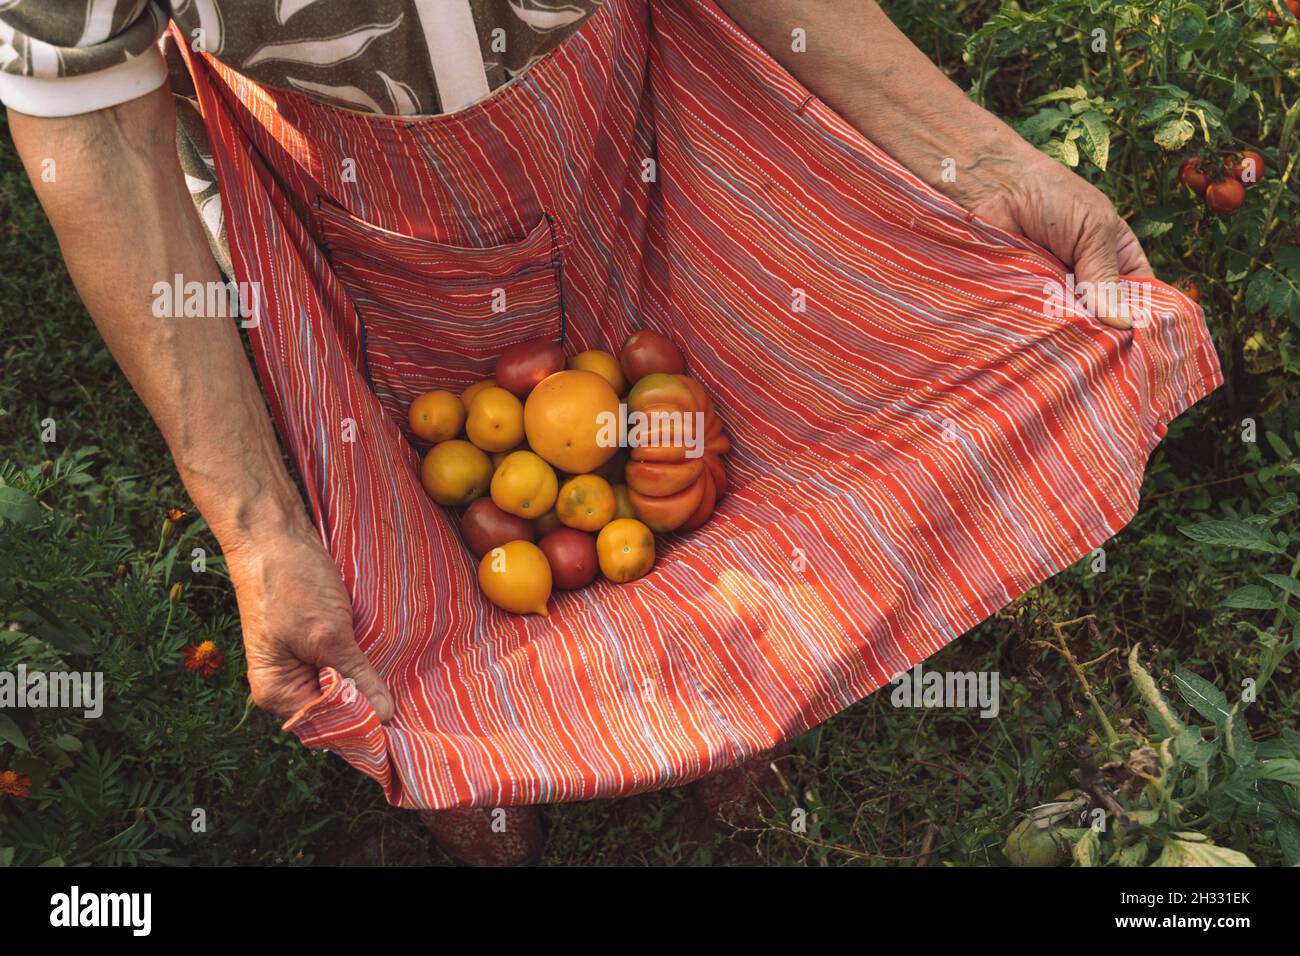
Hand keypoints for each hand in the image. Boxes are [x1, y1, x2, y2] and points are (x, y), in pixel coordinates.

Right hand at [226, 526, 394, 721]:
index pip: (328, 727)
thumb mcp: (328, 635)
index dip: (363, 726)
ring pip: (343, 686)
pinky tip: (388, 659)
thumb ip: (355, 676)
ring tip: (404, 681)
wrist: (273, 536)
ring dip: (368, 681)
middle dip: (368, 704)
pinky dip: (362, 661)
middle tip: (412, 702)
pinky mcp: (314, 643)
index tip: (402, 723)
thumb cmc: (291, 584)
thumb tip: (385, 717)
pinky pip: (343, 664)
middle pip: (336, 710)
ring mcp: (299, 664)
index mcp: (277, 694)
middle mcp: (285, 686)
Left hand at [952, 151, 1153, 329]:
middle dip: (1104, 332)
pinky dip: (1043, 329)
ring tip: (1075, 348)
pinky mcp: (1027, 299)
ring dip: (1073, 334)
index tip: (1142, 342)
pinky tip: (1047, 340)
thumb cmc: (1052, 198)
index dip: (1142, 318)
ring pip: (1073, 326)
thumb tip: (1124, 325)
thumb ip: (1106, 277)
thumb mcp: (1093, 232)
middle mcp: (1089, 279)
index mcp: (1117, 257)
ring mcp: (1057, 292)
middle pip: (1105, 319)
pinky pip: (1040, 322)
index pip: (1140, 296)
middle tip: (1103, 349)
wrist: (996, 190)